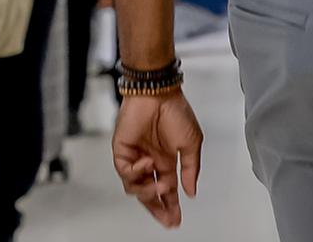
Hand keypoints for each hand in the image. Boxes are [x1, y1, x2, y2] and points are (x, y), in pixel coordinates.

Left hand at [112, 92, 202, 228]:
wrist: (158, 93)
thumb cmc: (175, 111)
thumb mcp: (191, 144)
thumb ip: (190, 170)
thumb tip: (191, 191)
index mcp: (166, 160)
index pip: (167, 189)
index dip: (171, 205)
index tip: (176, 219)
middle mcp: (150, 160)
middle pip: (150, 193)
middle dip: (158, 208)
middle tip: (167, 219)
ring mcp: (135, 156)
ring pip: (135, 187)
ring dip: (149, 191)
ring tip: (161, 187)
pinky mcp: (122, 150)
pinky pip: (125, 171)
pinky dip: (136, 172)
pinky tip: (148, 164)